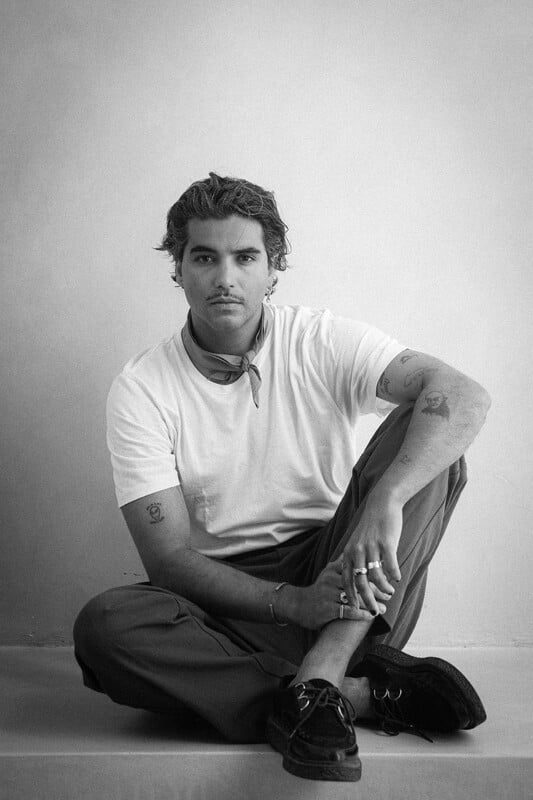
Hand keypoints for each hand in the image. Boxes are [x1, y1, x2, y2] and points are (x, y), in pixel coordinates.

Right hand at [290, 556, 387, 629]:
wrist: (297, 605)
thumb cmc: (319, 589)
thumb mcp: (328, 573)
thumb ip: (342, 564)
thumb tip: (358, 555)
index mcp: (333, 569)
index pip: (357, 568)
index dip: (373, 573)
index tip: (386, 578)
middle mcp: (331, 579)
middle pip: (359, 583)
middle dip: (376, 589)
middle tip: (389, 594)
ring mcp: (328, 594)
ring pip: (356, 597)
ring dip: (372, 603)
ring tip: (383, 608)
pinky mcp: (327, 609)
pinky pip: (349, 611)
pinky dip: (362, 614)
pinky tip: (371, 616)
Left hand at [341, 493, 402, 614]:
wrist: (382, 504)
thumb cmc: (372, 526)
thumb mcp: (358, 542)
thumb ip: (356, 559)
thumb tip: (359, 580)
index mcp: (349, 552)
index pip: (346, 579)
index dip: (351, 596)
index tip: (356, 610)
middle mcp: (357, 551)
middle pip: (360, 582)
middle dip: (367, 600)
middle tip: (375, 611)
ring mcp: (371, 547)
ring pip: (376, 576)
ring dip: (384, 588)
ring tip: (390, 592)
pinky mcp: (386, 542)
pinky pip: (391, 564)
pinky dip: (394, 574)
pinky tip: (398, 579)